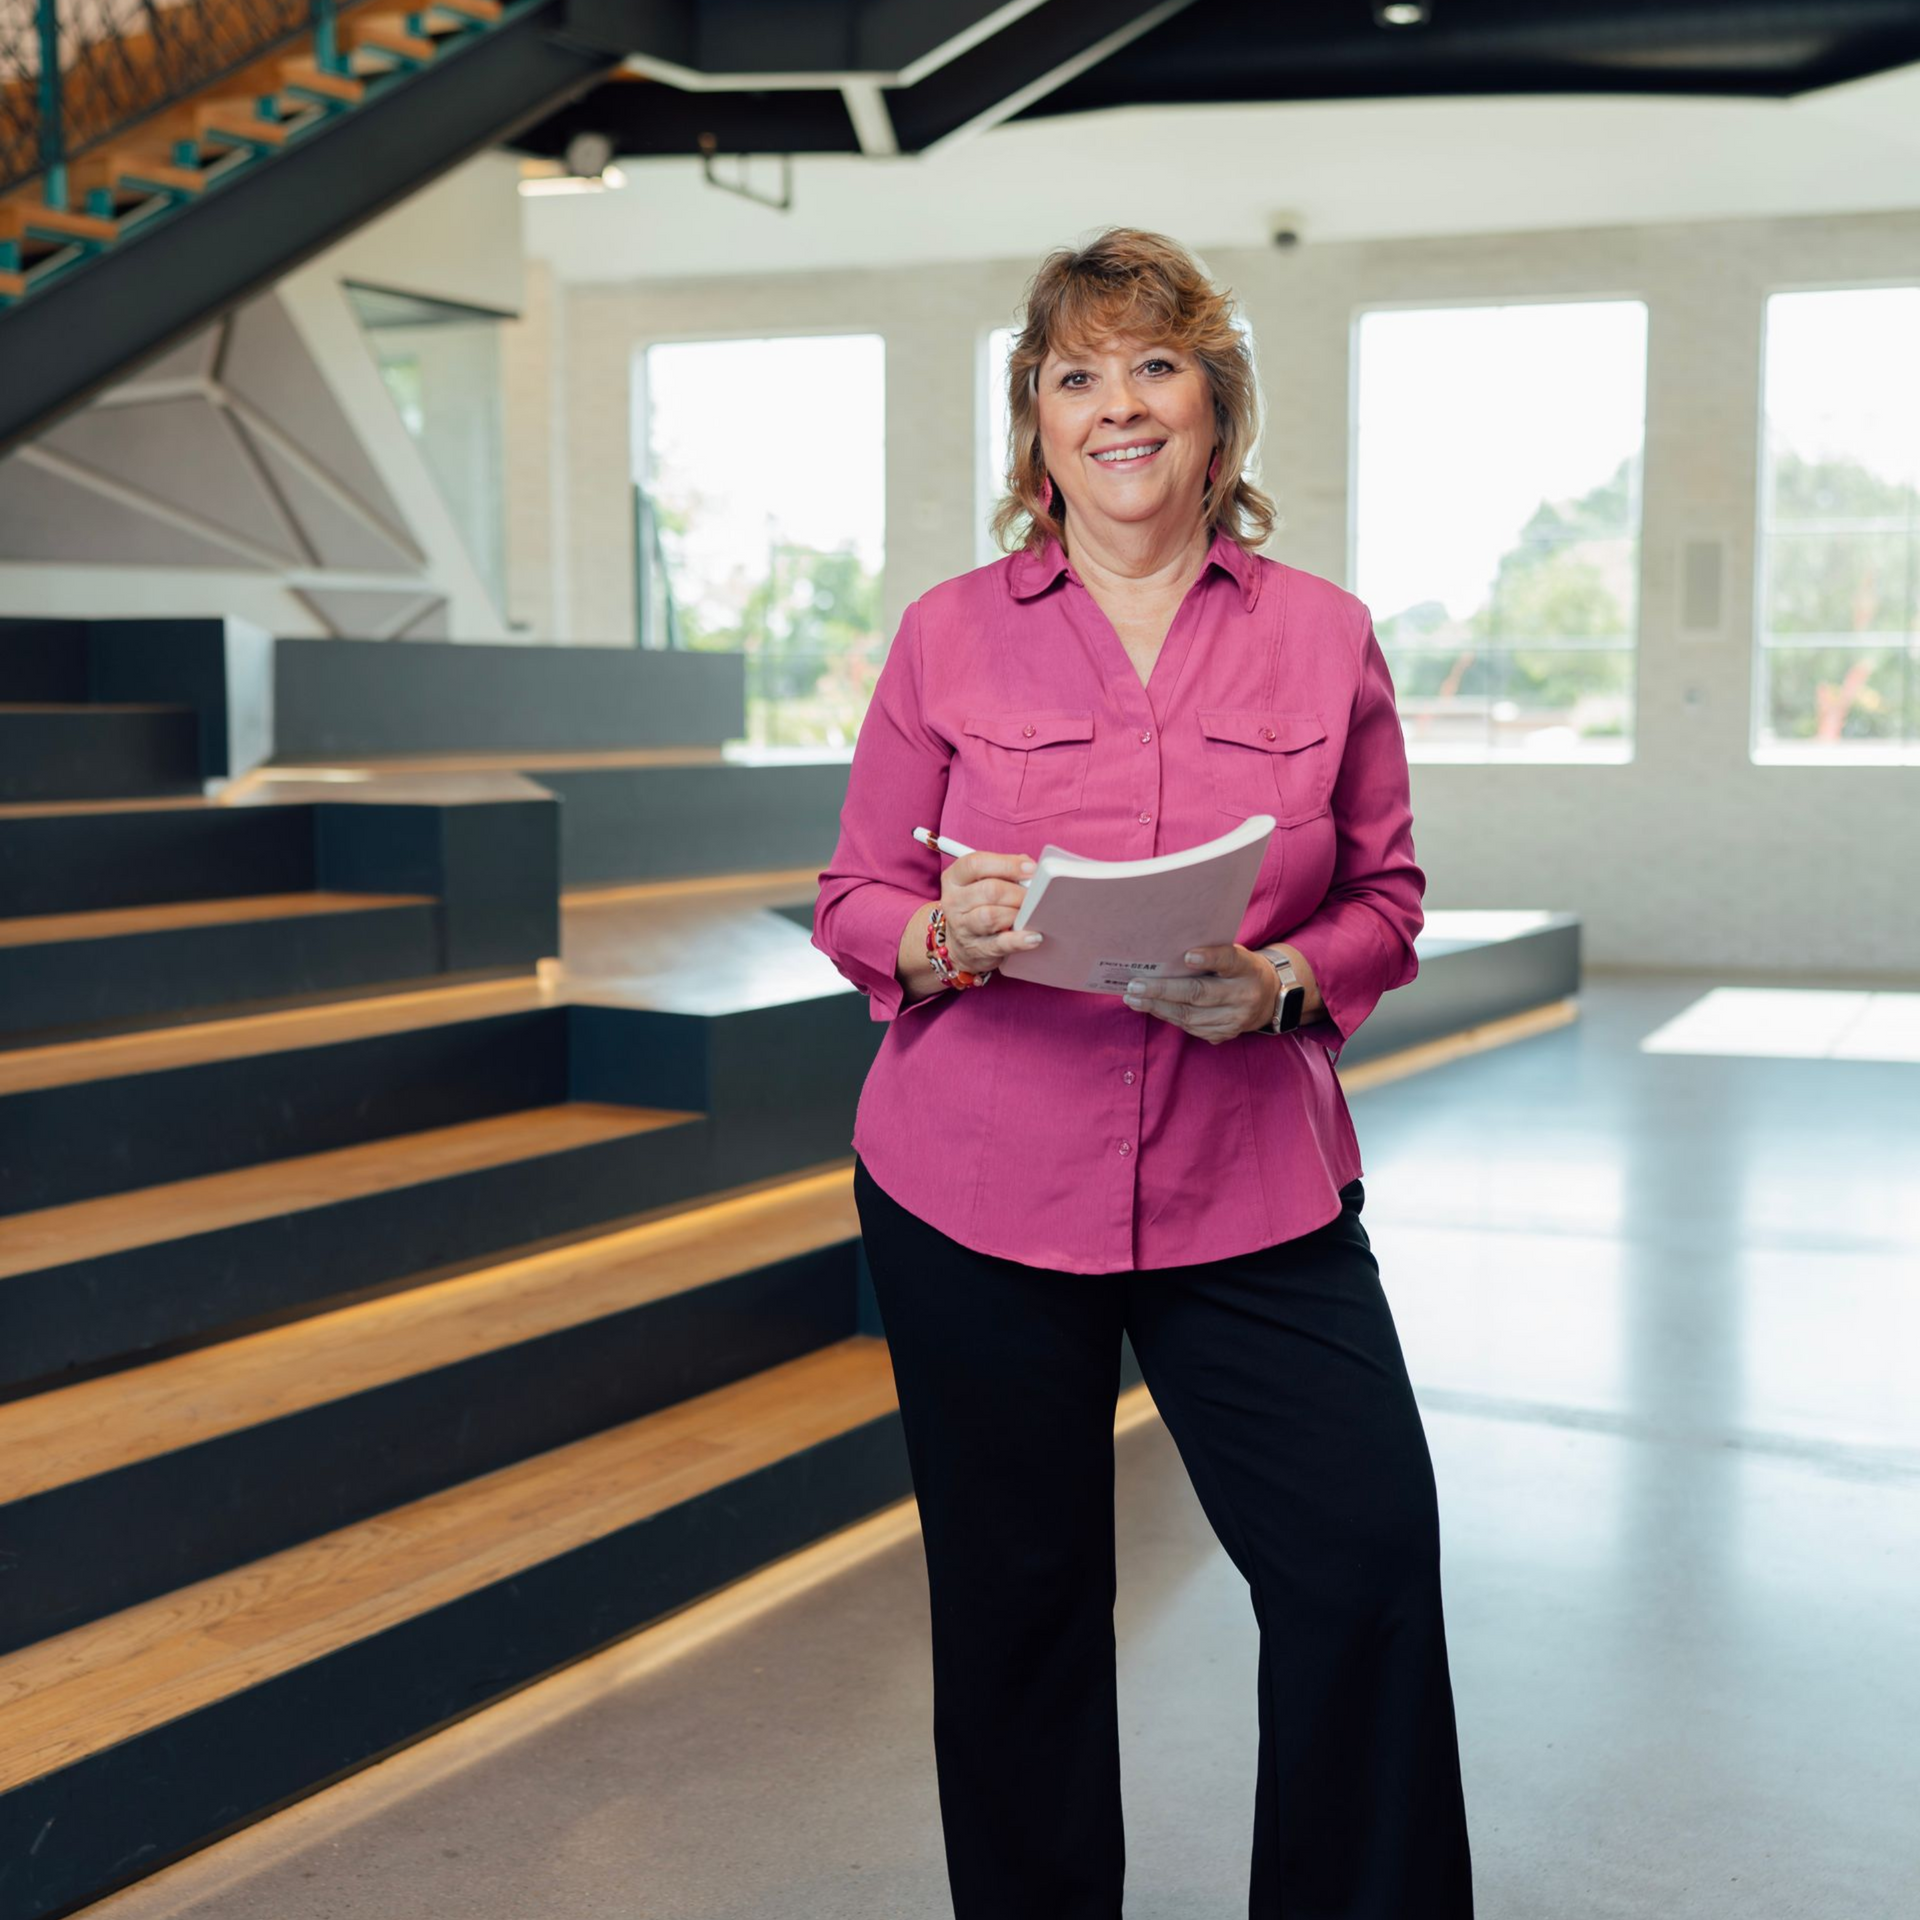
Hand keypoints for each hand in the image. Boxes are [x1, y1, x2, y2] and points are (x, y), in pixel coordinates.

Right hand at [939, 849, 1044, 978]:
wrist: (962, 944)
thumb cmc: (978, 905)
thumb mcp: (982, 882)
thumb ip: (1005, 871)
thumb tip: (1030, 868)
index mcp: (954, 878)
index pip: (975, 864)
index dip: (1006, 864)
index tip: (1030, 869)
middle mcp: (954, 901)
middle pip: (988, 890)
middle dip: (1017, 892)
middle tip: (1034, 895)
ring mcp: (962, 927)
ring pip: (991, 916)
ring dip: (1016, 913)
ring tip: (1030, 914)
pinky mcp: (977, 949)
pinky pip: (1000, 944)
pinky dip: (1019, 940)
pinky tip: (1033, 936)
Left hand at [1121, 943, 1281, 1043]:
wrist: (1271, 997)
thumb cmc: (1242, 968)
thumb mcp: (1236, 954)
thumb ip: (1211, 953)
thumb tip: (1167, 953)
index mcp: (1247, 968)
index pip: (1229, 961)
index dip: (1209, 958)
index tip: (1187, 956)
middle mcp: (1244, 995)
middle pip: (1200, 994)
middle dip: (1163, 990)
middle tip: (1135, 986)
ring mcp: (1236, 1019)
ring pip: (1191, 1016)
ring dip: (1158, 1008)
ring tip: (1134, 999)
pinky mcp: (1226, 1034)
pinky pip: (1191, 1028)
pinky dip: (1168, 1017)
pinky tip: (1150, 1008)